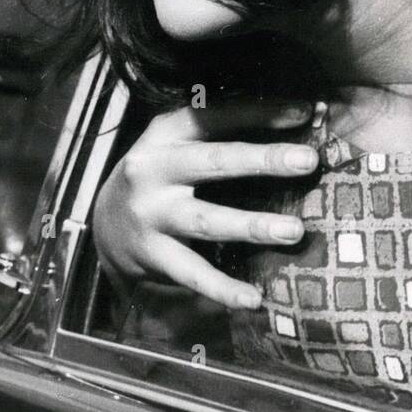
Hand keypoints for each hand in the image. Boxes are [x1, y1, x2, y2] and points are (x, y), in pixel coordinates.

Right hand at [92, 98, 318, 309]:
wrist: (104, 222)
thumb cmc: (161, 173)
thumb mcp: (178, 141)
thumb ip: (224, 129)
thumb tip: (300, 115)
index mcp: (166, 133)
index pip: (215, 116)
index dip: (260, 112)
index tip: (305, 113)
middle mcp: (155, 170)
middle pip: (215, 162)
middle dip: (263, 160)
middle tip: (307, 160)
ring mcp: (152, 214)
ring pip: (207, 220)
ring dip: (253, 225)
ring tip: (294, 230)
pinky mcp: (152, 254)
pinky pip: (193, 273)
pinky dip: (223, 288)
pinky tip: (253, 299)